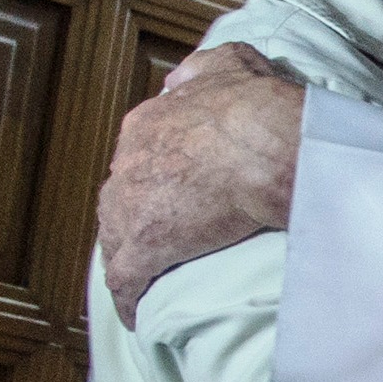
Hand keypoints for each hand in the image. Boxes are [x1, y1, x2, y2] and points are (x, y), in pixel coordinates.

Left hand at [100, 43, 304, 324]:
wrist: (266, 143)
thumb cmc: (256, 106)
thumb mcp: (229, 66)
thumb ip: (201, 69)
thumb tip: (179, 78)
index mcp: (146, 125)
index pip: (135, 160)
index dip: (150, 184)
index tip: (168, 200)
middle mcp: (128, 163)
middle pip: (119, 201)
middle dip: (134, 222)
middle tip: (160, 242)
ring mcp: (132, 207)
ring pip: (116, 241)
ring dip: (129, 261)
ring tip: (147, 282)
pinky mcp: (146, 246)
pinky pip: (125, 280)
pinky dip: (130, 299)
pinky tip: (138, 316)